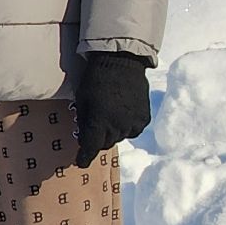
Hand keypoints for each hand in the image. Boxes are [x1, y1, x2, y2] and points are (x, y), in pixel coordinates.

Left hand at [75, 52, 152, 166]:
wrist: (122, 61)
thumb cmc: (96, 79)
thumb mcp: (82, 100)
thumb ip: (84, 120)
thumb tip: (85, 136)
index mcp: (99, 122)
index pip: (91, 148)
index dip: (84, 157)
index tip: (81, 162)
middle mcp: (118, 126)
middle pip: (106, 143)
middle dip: (99, 139)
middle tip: (95, 129)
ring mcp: (133, 122)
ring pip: (120, 137)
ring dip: (113, 132)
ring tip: (111, 118)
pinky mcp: (144, 117)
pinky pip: (134, 130)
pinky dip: (128, 126)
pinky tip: (124, 114)